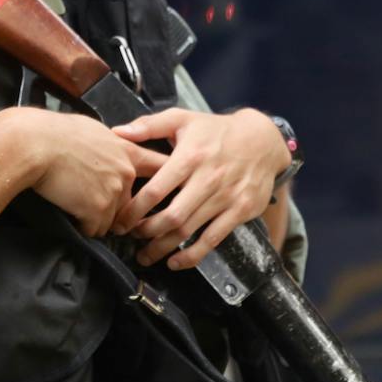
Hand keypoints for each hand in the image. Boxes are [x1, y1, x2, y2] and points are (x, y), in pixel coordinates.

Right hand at [15, 108, 165, 236]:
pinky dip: (82, 225)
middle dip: (117, 209)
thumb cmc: (55, 132)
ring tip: (76, 204)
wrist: (35, 144)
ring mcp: (114, 192)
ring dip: (97, 218)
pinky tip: (69, 211)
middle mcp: (126, 172)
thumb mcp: (94, 130)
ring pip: (112, 219)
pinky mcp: (97, 209)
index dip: (166, 178)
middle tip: (97, 206)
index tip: (168, 188)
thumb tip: (113, 147)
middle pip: (131, 202)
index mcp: (127, 151)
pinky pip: (94, 228)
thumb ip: (111, 145)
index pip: (160, 166)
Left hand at [111, 108, 290, 268]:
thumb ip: (149, 125)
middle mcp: (209, 178)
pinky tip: (175, 262)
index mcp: (191, 156)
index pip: (156, 189)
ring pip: (189, 230)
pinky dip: (192, 256)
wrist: (263, 140)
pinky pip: (213, 239)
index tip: (120, 220)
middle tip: (129, 237)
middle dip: (145, 232)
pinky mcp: (240, 210)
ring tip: (145, 256)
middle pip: (171, 215)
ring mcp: (226, 197)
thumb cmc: (217, 131)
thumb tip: (117, 133)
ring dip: (163, 248)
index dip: (134, 209)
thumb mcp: (184, 119)